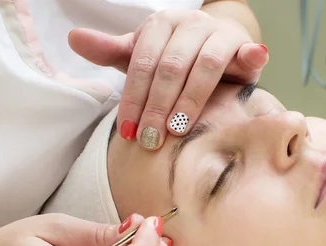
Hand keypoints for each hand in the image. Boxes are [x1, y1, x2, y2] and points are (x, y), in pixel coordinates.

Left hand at [68, 9, 268, 149]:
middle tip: (150, 140)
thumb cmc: (173, 58)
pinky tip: (251, 63)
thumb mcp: (141, 56)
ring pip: (204, 65)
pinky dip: (251, 56)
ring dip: (190, 100)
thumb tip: (73, 38)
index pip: (143, 63)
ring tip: (177, 131)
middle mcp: (190, 24)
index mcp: (161, 24)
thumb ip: (111, 51)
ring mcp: (219, 33)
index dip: (133, 99)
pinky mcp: (245, 45)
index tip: (128, 132)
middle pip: (170, 67)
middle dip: (157, 107)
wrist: (213, 48)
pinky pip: (249, 51)